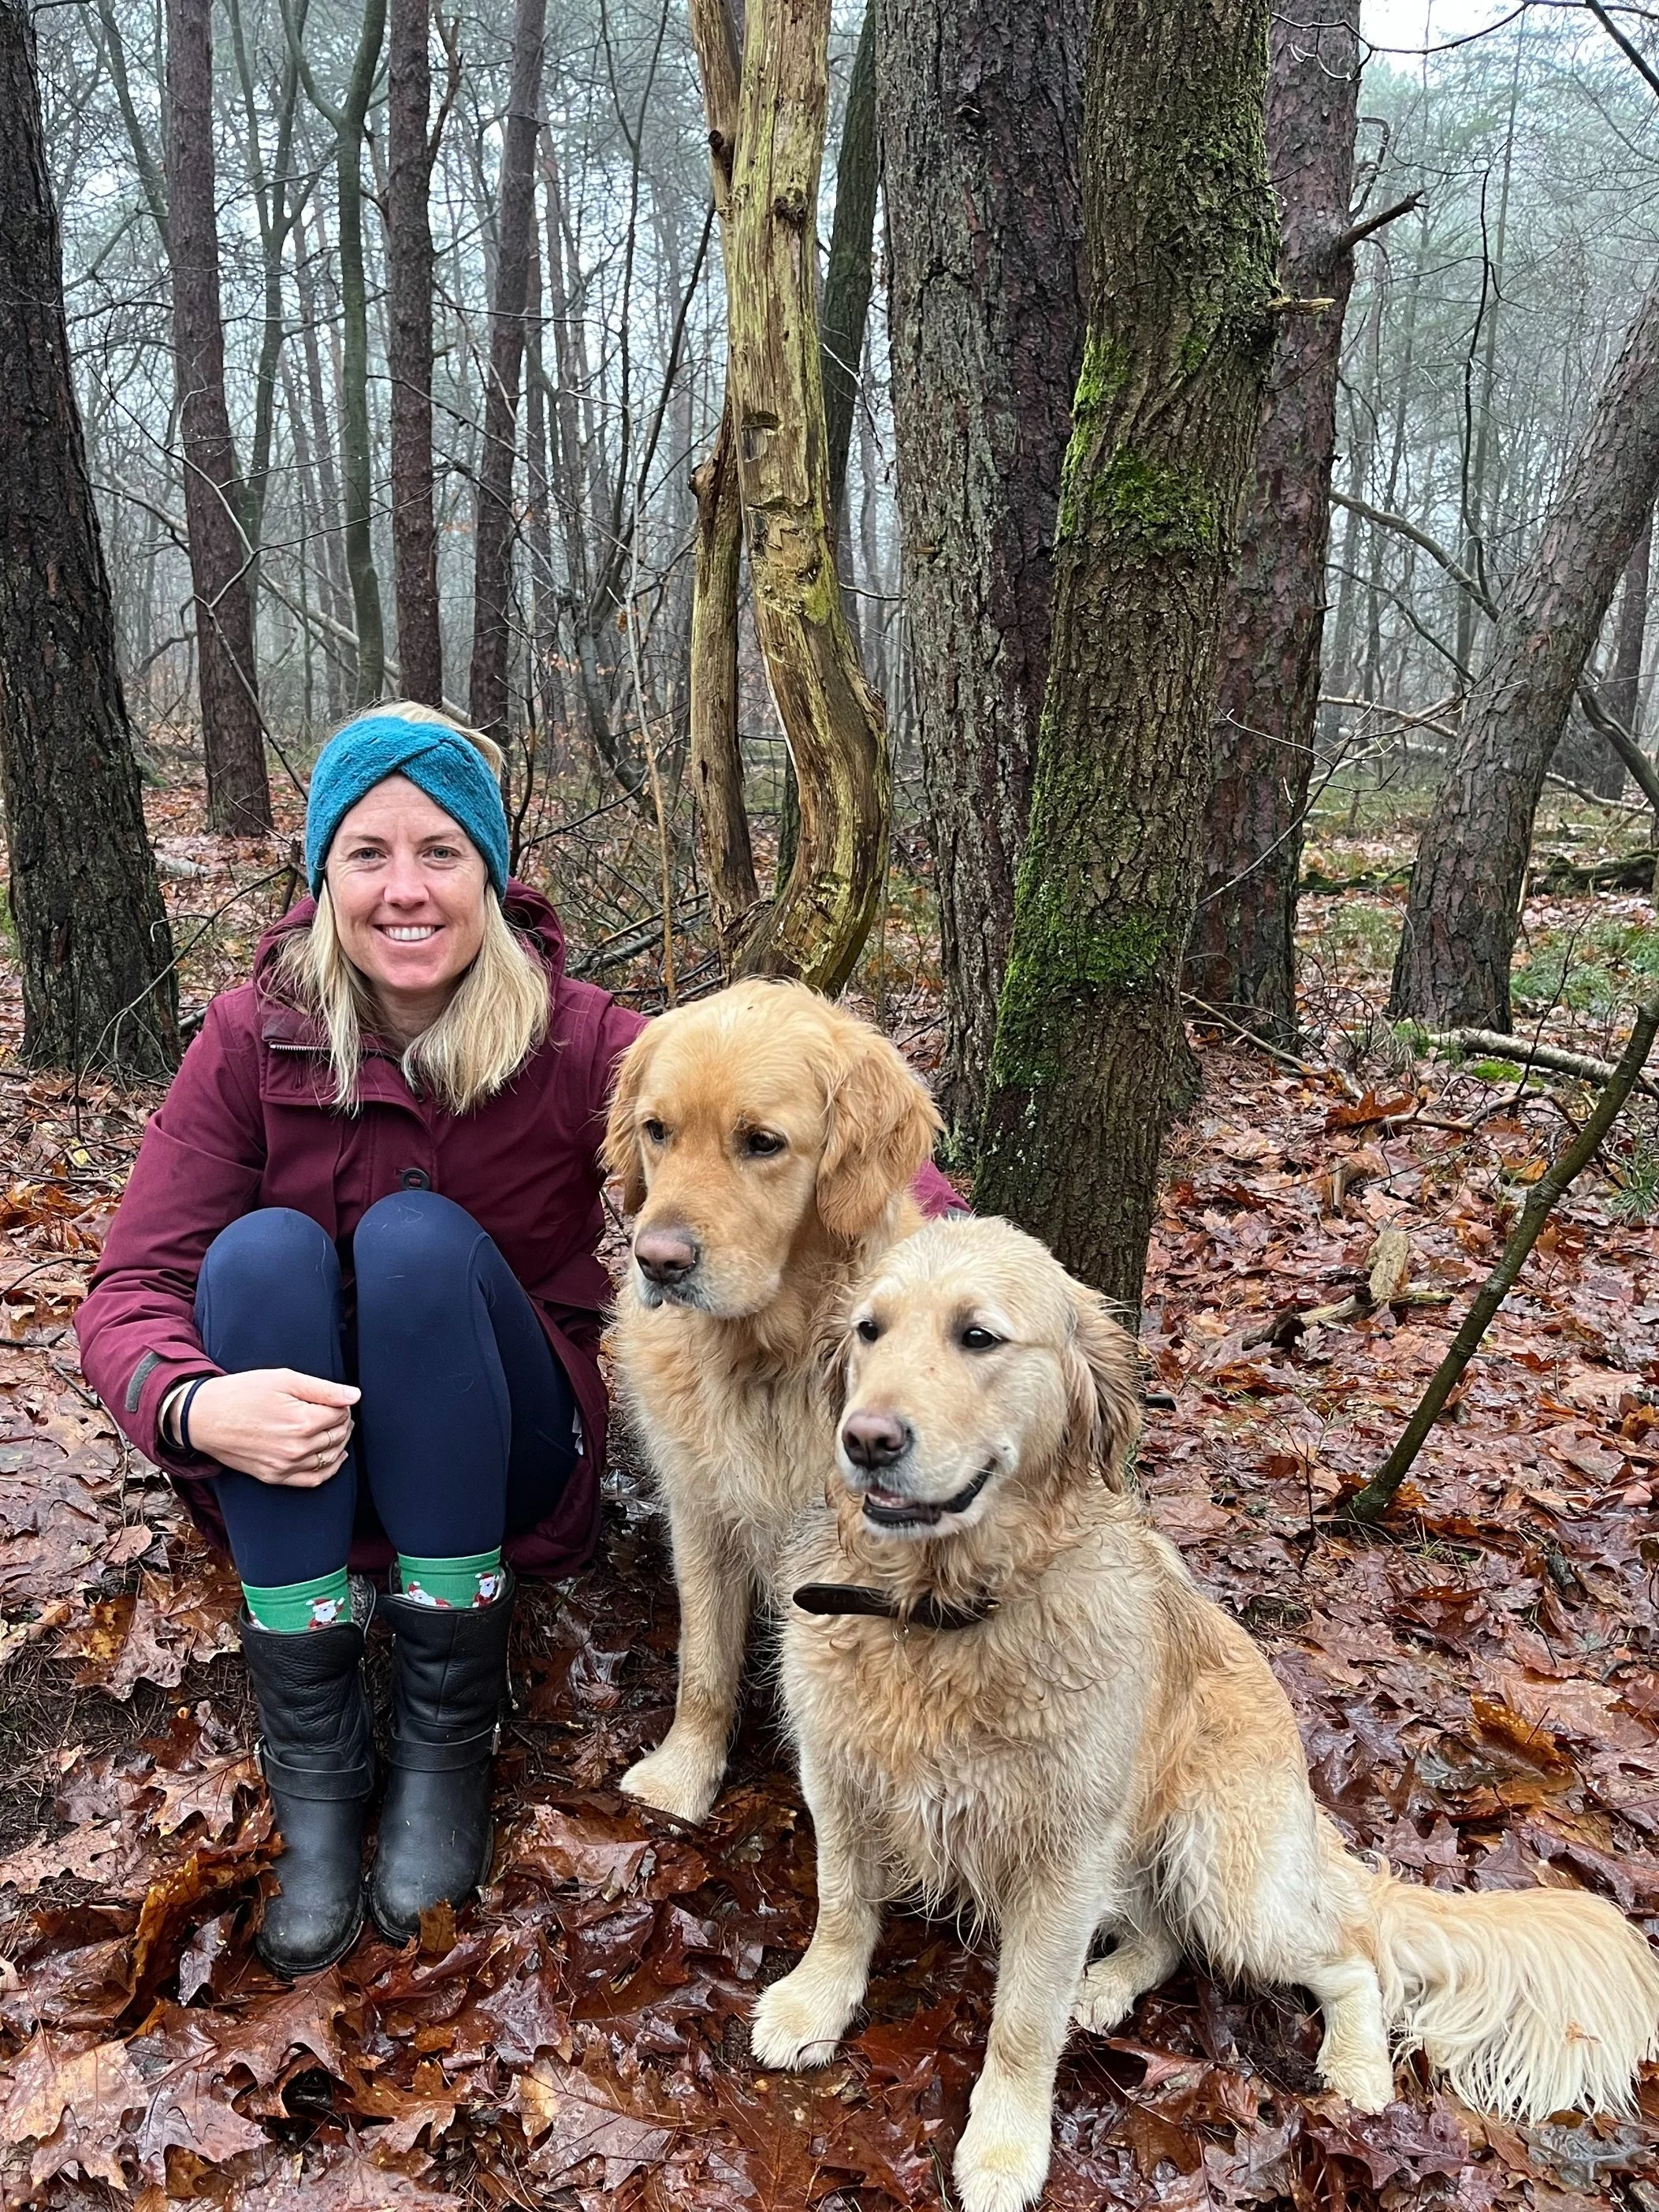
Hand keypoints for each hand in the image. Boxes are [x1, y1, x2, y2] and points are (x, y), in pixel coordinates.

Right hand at [185, 1369, 360, 1486]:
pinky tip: (335, 1457)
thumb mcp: (284, 1379)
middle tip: (336, 1410)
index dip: (342, 1404)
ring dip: (339, 1442)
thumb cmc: (241, 1393)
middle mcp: (297, 1449)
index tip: (335, 1399)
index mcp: (302, 1422)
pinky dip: (329, 1469)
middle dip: (343, 1421)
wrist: (203, 1417)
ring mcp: (285, 1466)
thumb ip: (323, 1389)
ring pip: (330, 1457)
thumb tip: (354, 1396)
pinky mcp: (275, 1477)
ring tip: (335, 1428)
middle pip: (338, 1435)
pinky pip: (313, 1479)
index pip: (341, 1414)